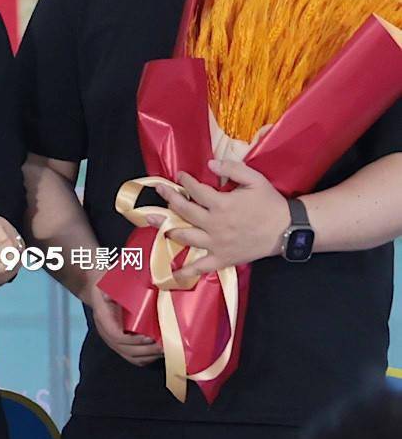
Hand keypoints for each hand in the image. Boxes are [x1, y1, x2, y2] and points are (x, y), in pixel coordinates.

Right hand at [84, 277, 161, 365]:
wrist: (98, 292)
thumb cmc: (106, 286)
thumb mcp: (105, 283)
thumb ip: (108, 289)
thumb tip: (108, 296)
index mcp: (103, 319)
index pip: (117, 336)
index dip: (134, 340)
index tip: (150, 337)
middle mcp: (107, 334)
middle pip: (127, 350)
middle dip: (147, 350)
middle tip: (164, 345)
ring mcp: (113, 341)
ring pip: (132, 357)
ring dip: (149, 355)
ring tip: (164, 349)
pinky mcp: (121, 345)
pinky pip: (134, 357)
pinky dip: (147, 358)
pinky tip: (158, 352)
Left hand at [152, 158, 288, 285]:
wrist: (287, 230)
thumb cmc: (270, 203)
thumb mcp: (254, 179)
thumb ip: (232, 169)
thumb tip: (209, 164)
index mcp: (222, 204)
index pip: (195, 190)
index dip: (185, 181)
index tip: (179, 176)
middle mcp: (215, 224)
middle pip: (184, 211)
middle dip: (169, 199)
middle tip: (159, 191)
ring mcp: (216, 243)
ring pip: (185, 236)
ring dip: (167, 228)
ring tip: (152, 220)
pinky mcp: (222, 258)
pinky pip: (201, 267)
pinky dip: (187, 272)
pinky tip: (173, 274)